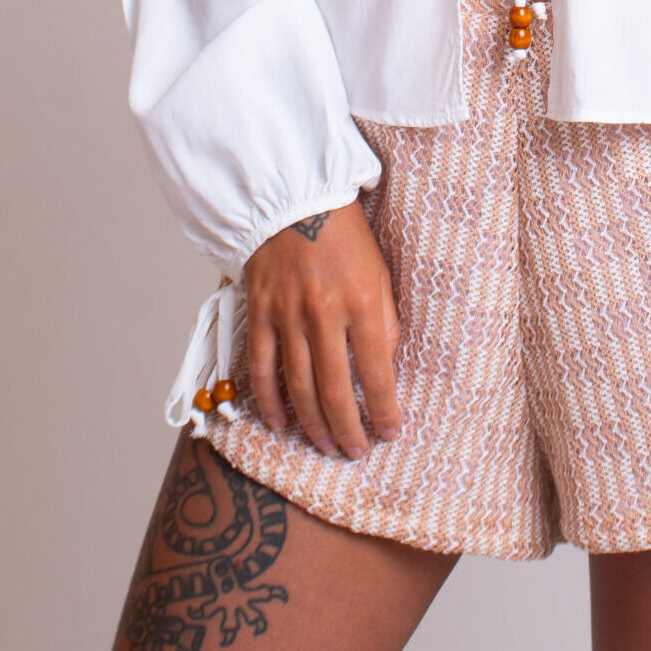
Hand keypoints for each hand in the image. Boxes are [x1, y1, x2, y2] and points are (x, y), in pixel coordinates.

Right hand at [243, 201, 401, 459]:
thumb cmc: (345, 234)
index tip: (391, 432)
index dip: (385, 409)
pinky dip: (268, 399)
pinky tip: (279, 422)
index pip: (377, 371)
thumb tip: (385, 367)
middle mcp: (324, 313)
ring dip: (313, 424)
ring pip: (299, 386)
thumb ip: (385, 321)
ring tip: (327, 446)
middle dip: (348, 428)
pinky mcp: (260, 312)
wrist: (295, 198)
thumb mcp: (381, 272)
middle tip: (356, 452)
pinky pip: (262, 366)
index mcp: (362, 301)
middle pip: (335, 389)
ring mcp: (287, 314)